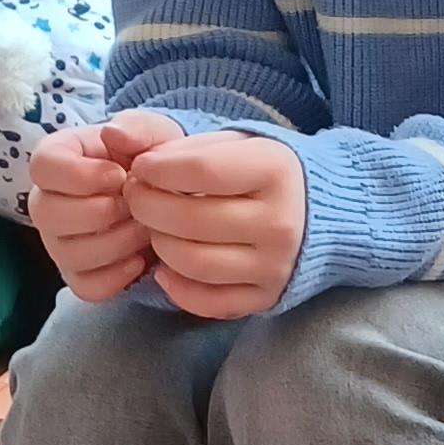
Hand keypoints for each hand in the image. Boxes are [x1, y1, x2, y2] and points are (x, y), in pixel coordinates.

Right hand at [28, 115, 163, 303]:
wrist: (169, 196)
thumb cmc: (152, 159)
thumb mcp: (153, 133)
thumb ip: (136, 127)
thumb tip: (111, 134)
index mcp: (57, 160)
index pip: (42, 167)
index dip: (81, 175)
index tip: (118, 175)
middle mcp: (46, 203)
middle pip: (48, 214)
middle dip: (101, 212)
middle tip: (136, 206)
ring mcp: (58, 242)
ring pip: (68, 254)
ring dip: (115, 244)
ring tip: (143, 229)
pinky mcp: (77, 274)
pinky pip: (86, 287)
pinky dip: (117, 276)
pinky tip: (140, 259)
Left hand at [124, 126, 308, 319]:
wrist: (321, 213)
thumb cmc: (263, 172)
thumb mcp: (234, 142)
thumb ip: (178, 142)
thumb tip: (122, 146)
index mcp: (275, 172)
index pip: (200, 170)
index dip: (156, 169)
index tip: (140, 168)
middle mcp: (280, 222)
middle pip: (189, 219)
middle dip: (147, 206)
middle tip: (137, 197)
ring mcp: (274, 266)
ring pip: (192, 262)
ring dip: (157, 243)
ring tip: (155, 227)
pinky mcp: (265, 298)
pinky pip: (206, 302)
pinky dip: (176, 286)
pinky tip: (167, 265)